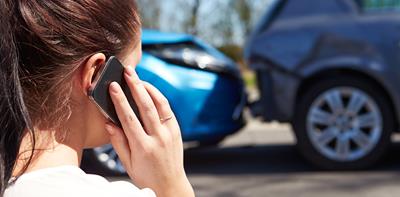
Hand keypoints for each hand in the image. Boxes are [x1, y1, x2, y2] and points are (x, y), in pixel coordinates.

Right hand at [104, 66, 193, 196]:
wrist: (171, 185)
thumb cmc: (146, 176)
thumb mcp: (128, 164)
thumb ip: (118, 142)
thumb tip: (109, 122)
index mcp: (143, 147)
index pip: (129, 119)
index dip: (120, 100)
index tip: (113, 86)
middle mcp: (158, 138)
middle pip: (146, 106)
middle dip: (135, 86)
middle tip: (128, 71)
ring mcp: (170, 133)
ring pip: (160, 104)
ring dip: (148, 88)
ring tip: (138, 77)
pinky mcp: (177, 131)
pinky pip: (167, 109)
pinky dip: (158, 97)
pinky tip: (149, 90)